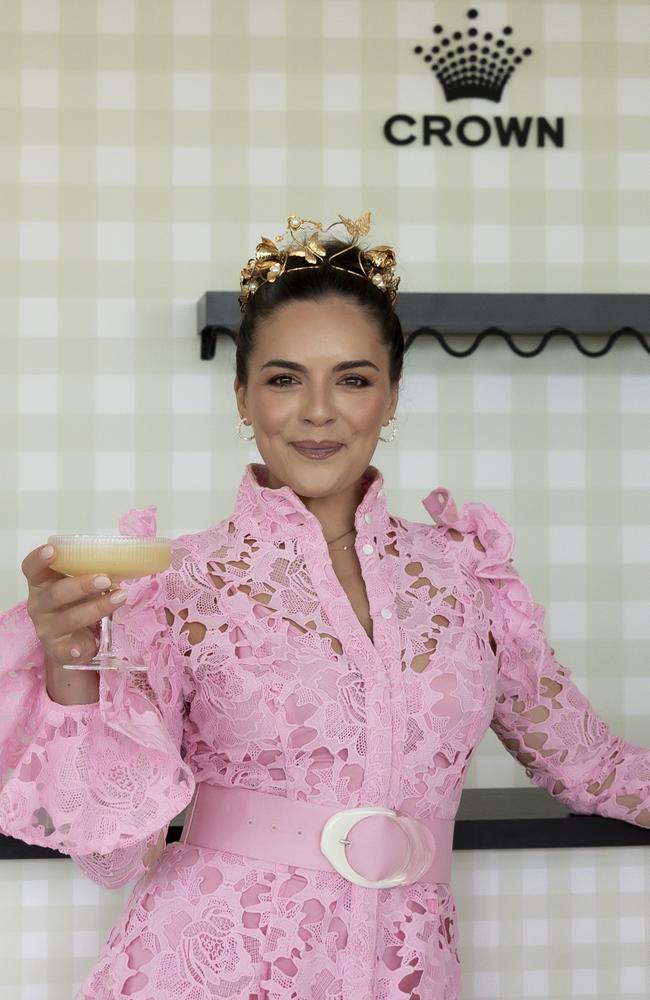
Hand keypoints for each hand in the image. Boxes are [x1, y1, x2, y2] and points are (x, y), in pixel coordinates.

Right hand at [22, 545, 126, 668]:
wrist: (71, 643)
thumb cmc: (76, 604)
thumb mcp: (78, 585)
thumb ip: (89, 572)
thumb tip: (122, 560)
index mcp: (42, 584)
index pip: (32, 569)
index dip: (39, 559)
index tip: (52, 549)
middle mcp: (40, 605)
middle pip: (55, 594)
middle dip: (82, 585)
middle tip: (105, 579)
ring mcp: (47, 629)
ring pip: (70, 618)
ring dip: (97, 607)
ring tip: (119, 597)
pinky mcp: (57, 649)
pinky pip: (66, 650)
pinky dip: (76, 649)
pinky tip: (89, 646)